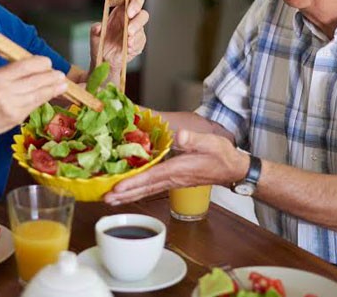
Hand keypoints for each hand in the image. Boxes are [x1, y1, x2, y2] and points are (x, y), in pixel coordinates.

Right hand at [0, 56, 67, 139]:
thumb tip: (36, 66)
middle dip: (51, 76)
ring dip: (53, 88)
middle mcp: (4, 90)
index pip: (25, 66)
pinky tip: (54, 94)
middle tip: (60, 74)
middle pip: (35, 80)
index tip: (48, 63)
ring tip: (63, 84)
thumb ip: (12, 72)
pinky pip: (36, 104)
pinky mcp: (17, 116)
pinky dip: (46, 98)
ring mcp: (11, 105)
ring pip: (39, 93)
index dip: (41, 63)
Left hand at [90, 0, 148, 73]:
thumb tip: (98, 27)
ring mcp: (136, 32)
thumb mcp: (94, 35)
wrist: (104, 60)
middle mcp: (130, 20)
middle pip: (143, 14)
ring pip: (142, 29)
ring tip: (127, 42)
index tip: (129, 12)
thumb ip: (95, 29)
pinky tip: (128, 48)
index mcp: (121, 12)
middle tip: (128, 30)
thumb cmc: (101, 44)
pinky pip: (140, 42)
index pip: (133, 1)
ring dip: (135, 35)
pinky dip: (134, 45)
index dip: (134, 4)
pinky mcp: (138, 43)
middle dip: (137, 21)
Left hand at [104, 129, 247, 204]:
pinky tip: (127, 193)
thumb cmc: (221, 155)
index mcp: (178, 169)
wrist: (232, 169)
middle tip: (104, 199)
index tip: (117, 187)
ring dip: (128, 196)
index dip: (134, 182)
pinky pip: (151, 189)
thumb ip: (194, 139)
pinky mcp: (172, 181)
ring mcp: (172, 182)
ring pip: (146, 191)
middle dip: (124, 194)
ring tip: (109, 200)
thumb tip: (180, 136)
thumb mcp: (210, 142)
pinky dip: (137, 192)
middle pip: (144, 188)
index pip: (152, 177)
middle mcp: (172, 178)